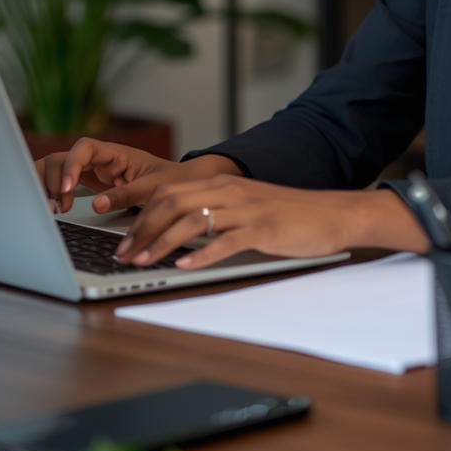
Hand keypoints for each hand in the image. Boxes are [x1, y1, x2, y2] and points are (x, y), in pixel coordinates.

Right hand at [36, 138, 241, 214]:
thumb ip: (126, 194)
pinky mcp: (89, 184)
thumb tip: (97, 205)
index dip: (72, 164)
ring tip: (53, 209)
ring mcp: (92, 171)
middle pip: (62, 158)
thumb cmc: (171, 179)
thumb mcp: (152, 187)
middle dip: (53, 179)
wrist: (181, 184)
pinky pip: (64, 184)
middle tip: (56, 205)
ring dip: (49, 186)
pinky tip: (56, 208)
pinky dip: (54, 193)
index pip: (84, 147)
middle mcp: (99, 160)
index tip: (69, 188)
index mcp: (115, 153)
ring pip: (58, 170)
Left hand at [94, 171, 428, 268]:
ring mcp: (246, 209)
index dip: (138, 213)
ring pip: (192, 220)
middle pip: (171, 203)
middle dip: (141, 230)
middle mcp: (229, 191)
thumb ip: (213, 214)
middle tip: (123, 254)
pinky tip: (185, 267)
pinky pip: (225, 241)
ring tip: (144, 263)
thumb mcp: (244, 208)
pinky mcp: (263, 228)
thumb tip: (175, 235)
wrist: (330, 213)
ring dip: (162, 243)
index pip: (168, 191)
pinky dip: (201, 254)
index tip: (119, 235)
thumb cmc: (286, 216)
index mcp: (221, 184)